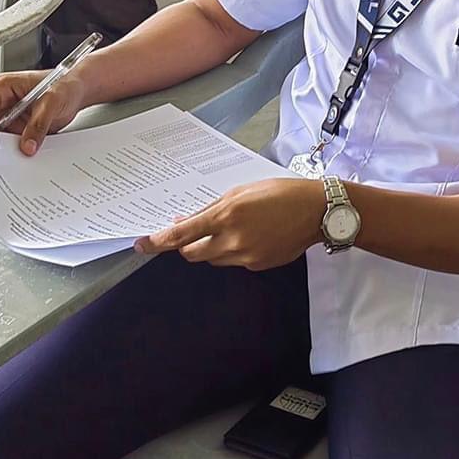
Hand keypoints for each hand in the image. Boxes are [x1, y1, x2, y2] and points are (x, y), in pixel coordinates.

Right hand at [0, 69, 88, 155]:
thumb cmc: (64, 85)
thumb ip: (39, 123)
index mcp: (3, 86)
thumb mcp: (52, 101)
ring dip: (0, 146)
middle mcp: (1, 101)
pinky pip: (7, 142)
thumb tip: (27, 145)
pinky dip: (11, 150)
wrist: (77, 91)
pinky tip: (18, 156)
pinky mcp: (16, 128)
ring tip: (9, 156)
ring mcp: (7, 116)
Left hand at [136, 178, 325, 269]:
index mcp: (226, 216)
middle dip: (187, 245)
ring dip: (212, 246)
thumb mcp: (241, 191)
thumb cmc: (280, 192)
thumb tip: (184, 222)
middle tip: (192, 231)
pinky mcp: (257, 266)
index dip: (157, 243)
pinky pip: (234, 262)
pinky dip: (234, 250)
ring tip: (234, 226)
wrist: (316, 211)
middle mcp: (232, 241)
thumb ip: (210, 209)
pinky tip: (253, 234)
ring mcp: (245, 258)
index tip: (141, 245)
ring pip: (213, 258)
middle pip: (192, 253)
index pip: (180, 236)